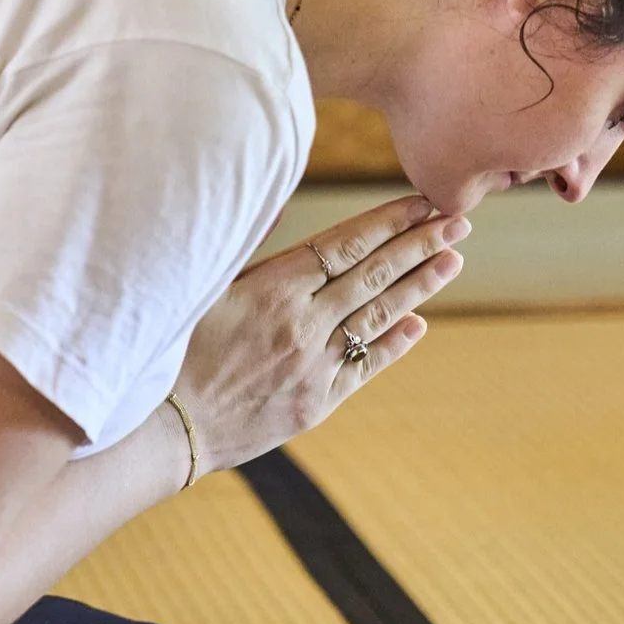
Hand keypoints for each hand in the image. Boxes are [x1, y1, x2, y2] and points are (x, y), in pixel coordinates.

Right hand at [172, 195, 466, 472]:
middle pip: (373, 275)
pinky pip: (364, 367)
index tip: (421, 203)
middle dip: (420, 244)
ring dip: (419, 287)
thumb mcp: (203, 285)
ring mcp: (312, 365)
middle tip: (458, 222)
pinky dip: (393, 344)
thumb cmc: (174, 347)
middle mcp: (301, 323)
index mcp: (273, 287)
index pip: (345, 244)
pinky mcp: (315, 402)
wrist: (165, 427)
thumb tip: (271, 196)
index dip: (387, 222)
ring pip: (378, 317)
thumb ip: (246, 243)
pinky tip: (419, 324)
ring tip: (452, 261)